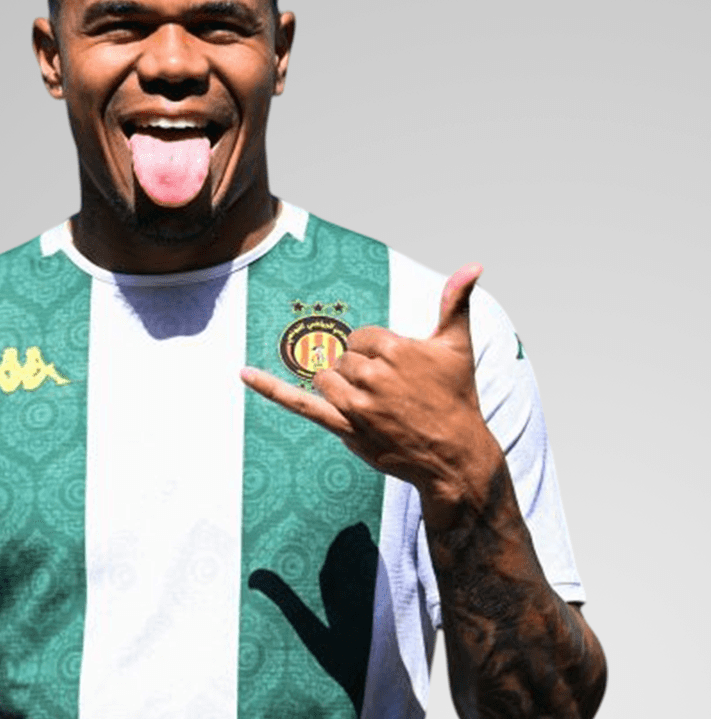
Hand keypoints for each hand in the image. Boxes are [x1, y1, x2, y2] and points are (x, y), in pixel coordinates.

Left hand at [241, 264, 499, 520]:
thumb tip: (473, 264)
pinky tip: (243, 374)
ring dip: (341, 386)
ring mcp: (357, 404)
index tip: (396, 371)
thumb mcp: (457, 346)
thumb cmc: (456, 397)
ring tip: (370, 402)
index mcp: (395, 348)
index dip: (376, 352)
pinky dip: (270, 388)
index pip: (362, 337)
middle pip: (343, 358)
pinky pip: (299, 403)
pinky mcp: (344, 427)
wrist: (453, 454)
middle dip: (361, 372)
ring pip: (327, 378)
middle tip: (390, 393)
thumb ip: (456, 302)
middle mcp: (373, 375)